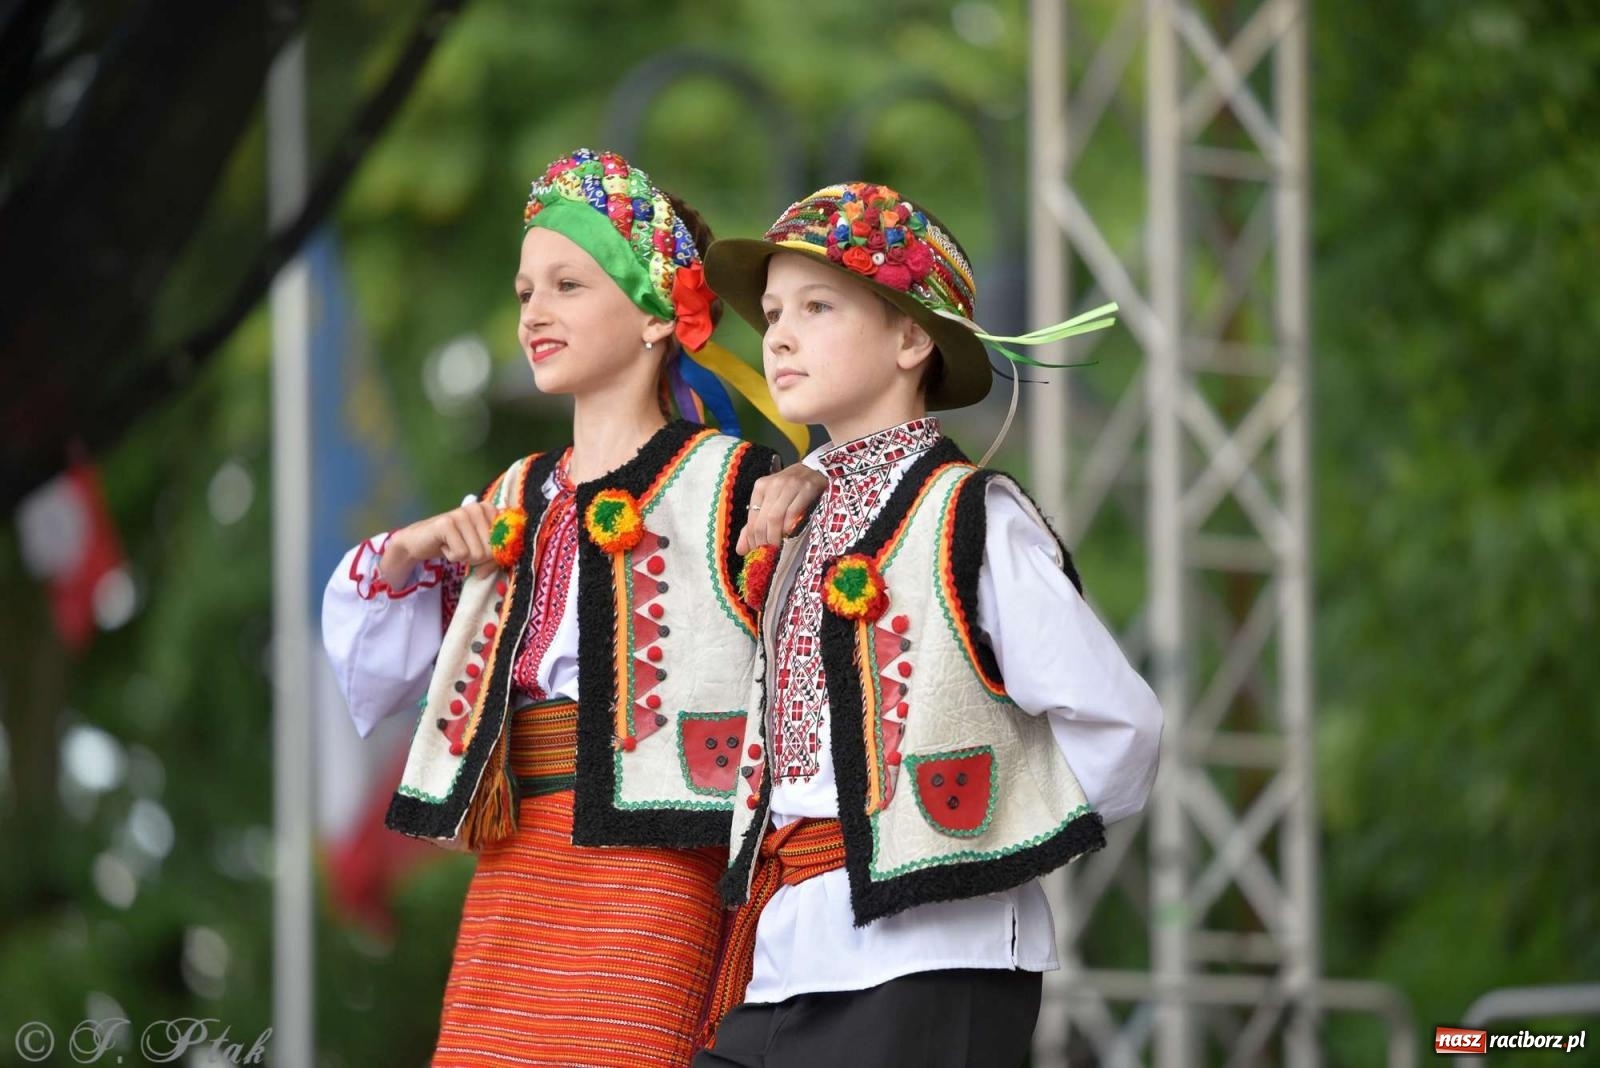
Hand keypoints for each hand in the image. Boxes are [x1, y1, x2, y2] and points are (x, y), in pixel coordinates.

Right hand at [380, 500, 499, 584]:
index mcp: (489, 510)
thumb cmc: (454, 543)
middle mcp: (477, 508)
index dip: (491, 556)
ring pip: (477, 554)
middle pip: (491, 551)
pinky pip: (461, 554)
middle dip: (476, 557)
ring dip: (463, 557)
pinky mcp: (446, 523)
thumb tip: (489, 571)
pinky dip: (451, 557)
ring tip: (452, 544)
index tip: (477, 549)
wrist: (420, 541)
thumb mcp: (479, 549)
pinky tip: (444, 546)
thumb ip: (493, 558)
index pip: (505, 543)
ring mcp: (461, 513)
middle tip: (461, 547)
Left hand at [735, 462, 825, 553]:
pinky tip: (789, 535)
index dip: (752, 539)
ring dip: (775, 537)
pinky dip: (789, 526)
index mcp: (761, 487)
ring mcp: (791, 485)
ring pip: (776, 517)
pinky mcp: (808, 488)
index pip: (752, 518)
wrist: (816, 470)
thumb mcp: (771, 502)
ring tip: (777, 548)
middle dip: (763, 540)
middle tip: (767, 554)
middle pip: (763, 519)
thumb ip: (755, 524)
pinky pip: (794, 511)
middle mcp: (773, 484)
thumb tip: (741, 550)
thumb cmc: (791, 489)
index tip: (756, 552)